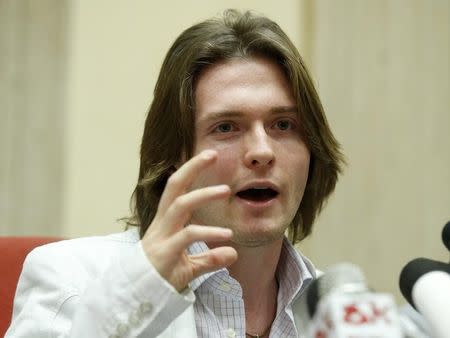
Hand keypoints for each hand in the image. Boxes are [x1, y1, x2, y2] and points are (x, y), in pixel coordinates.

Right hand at [141, 150, 237, 290]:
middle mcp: (162, 224)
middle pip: (174, 187)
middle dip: (191, 168)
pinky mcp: (164, 253)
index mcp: (165, 222)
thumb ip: (209, 257)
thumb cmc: (161, 277)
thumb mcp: (188, 265)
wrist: (138, 299)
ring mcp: (161, 237)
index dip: (190, 170)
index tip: (208, 155)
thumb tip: (233, 253)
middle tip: (212, 153)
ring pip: (180, 206)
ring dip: (203, 195)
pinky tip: (227, 236)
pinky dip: (209, 233)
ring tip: (226, 191)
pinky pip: (188, 236)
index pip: (176, 189)